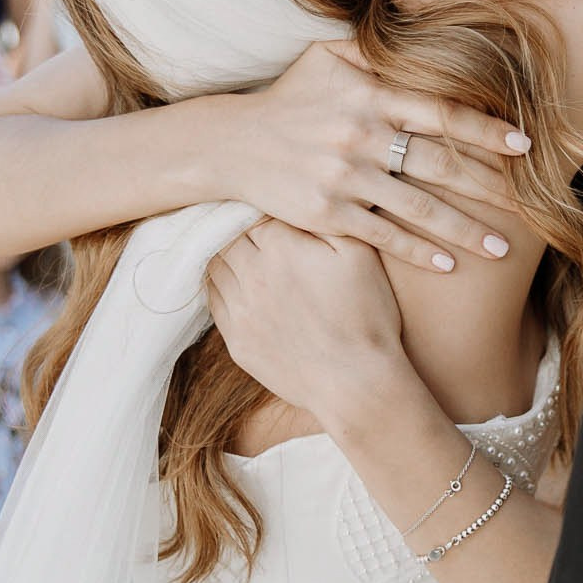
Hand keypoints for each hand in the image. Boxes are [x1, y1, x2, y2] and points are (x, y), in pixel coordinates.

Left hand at [205, 220, 410, 421]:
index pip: (254, 211)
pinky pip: (215, 302)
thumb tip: (303, 200)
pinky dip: (220, 286)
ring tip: (237, 248)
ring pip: (216, 266)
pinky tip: (235, 282)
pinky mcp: (237, 340)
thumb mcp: (359, 256)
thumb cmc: (367, 315)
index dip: (260, 205)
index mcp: (281, 246)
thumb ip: (327, 221)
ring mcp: (241, 309)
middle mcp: (252, 274)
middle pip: (228, 234)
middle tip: (244, 219)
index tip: (265, 201)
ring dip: (224, 253)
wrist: (356, 382)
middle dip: (236, 225)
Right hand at [228, 41, 531, 273]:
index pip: (441, 112)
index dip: (486, 130)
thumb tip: (426, 26)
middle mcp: (361, 136)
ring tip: (503, 248)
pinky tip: (450, 264)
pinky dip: (419, 252)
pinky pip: (384, 235)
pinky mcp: (328, 213)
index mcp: (370, 96)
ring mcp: (345, 178)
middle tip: (532, 205)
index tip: (526, 145)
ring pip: (419, 208)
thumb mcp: (326, 57)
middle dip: (491, 186)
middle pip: (441, 164)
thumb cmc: (289, 99)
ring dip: (466, 231)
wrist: (231, 145)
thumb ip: (375, 46)